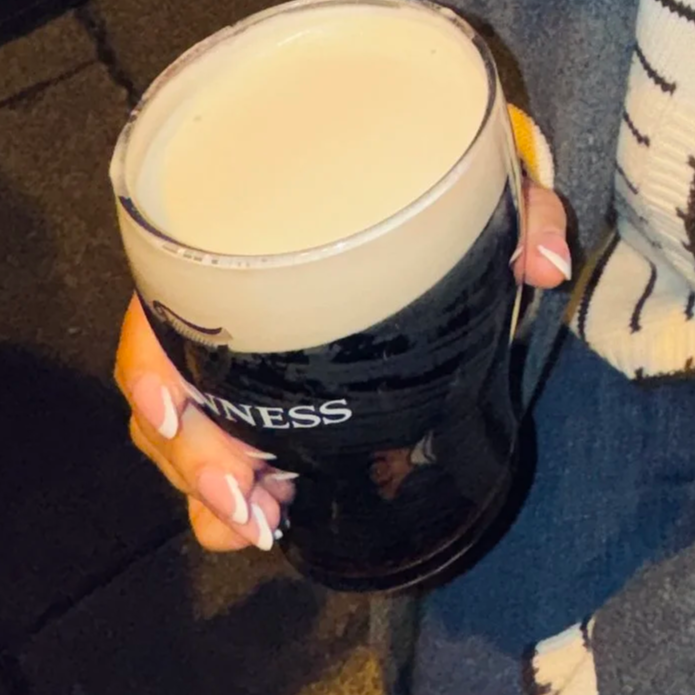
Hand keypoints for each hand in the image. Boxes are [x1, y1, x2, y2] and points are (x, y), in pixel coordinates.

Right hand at [115, 140, 571, 553]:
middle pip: (165, 385)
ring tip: (257, 525)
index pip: (161, 298)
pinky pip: (226, 447)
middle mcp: (227, 298)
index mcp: (243, 237)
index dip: (148, 358)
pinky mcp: (275, 392)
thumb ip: (513, 209)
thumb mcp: (467, 178)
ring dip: (208, 488)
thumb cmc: (420, 168)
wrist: (428, 174)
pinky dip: (234, 495)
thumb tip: (547, 262)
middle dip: (192, 456)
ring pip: (186, 429)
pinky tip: (265, 525)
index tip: (167, 407)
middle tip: (245, 501)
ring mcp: (244, 352)